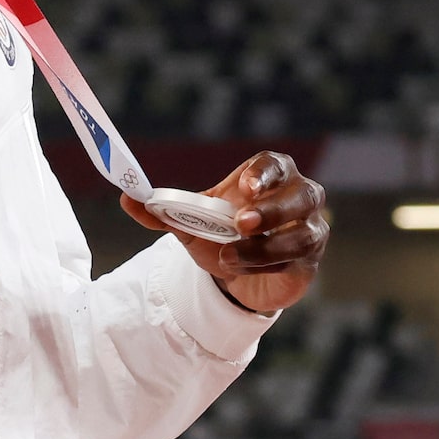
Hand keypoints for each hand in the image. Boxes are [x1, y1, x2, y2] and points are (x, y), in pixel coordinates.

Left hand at [122, 148, 329, 313]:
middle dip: (273, 209)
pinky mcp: (309, 261)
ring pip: (303, 234)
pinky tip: (239, 269)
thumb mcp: (191, 223)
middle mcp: (298, 197)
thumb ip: (162, 212)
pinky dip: (264, 266)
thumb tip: (128, 198)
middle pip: (303, 194)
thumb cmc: (220, 234)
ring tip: (228, 256)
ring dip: (265, 247)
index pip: (276, 165)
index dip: (264, 173)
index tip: (244, 186)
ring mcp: (309, 229)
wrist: (234, 273)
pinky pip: (295, 262)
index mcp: (269, 177)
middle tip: (241, 223)